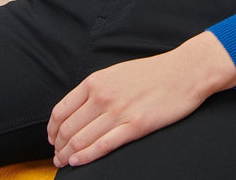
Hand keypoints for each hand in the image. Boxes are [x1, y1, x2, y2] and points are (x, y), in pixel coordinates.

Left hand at [47, 32, 235, 167]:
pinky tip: (78, 162)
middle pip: (68, 128)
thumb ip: (96, 88)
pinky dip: (86, 157)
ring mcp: (118, 112)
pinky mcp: (135, 126)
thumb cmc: (152, 73)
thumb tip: (78, 109)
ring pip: (81, 140)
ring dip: (68, 155)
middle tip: (57, 156)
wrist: (183, 72)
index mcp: (96, 81)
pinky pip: (103, 146)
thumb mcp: (116, 72)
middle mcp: (103, 96)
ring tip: (65, 162)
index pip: (61, 110)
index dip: (52, 129)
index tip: (52, 138)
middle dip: (58, 146)